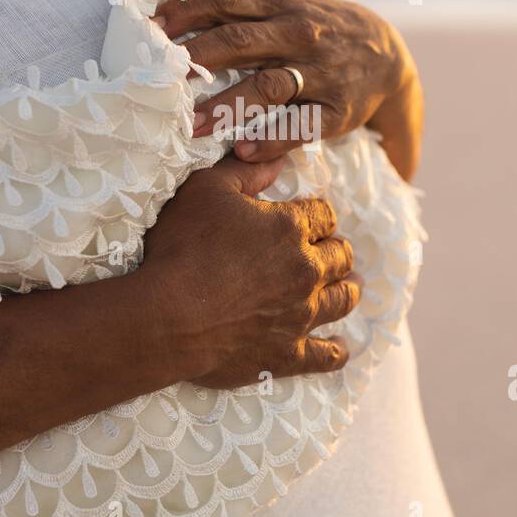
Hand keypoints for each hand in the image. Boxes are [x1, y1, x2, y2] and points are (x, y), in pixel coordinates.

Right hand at [139, 155, 358, 388]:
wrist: (166, 317)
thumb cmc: (182, 248)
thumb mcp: (206, 189)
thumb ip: (246, 171)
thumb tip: (279, 161)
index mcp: (290, 228)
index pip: (324, 215)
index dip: (318, 215)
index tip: (312, 219)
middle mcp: (305, 271)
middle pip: (340, 256)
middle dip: (336, 250)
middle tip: (332, 252)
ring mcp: (301, 316)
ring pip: (342, 300)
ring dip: (347, 290)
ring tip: (350, 287)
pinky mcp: (287, 354)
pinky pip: (325, 356)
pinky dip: (336, 352)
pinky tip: (341, 349)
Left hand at [156, 0, 417, 164]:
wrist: (386, 57)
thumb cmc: (320, 19)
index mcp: (280, 4)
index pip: (226, 1)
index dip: (187, 12)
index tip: (150, 28)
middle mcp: (298, 36)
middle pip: (241, 43)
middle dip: (198, 57)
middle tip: (157, 77)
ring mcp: (318, 75)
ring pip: (269, 87)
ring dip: (228, 106)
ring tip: (191, 126)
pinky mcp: (335, 112)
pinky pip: (303, 127)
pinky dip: (274, 139)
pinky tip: (243, 149)